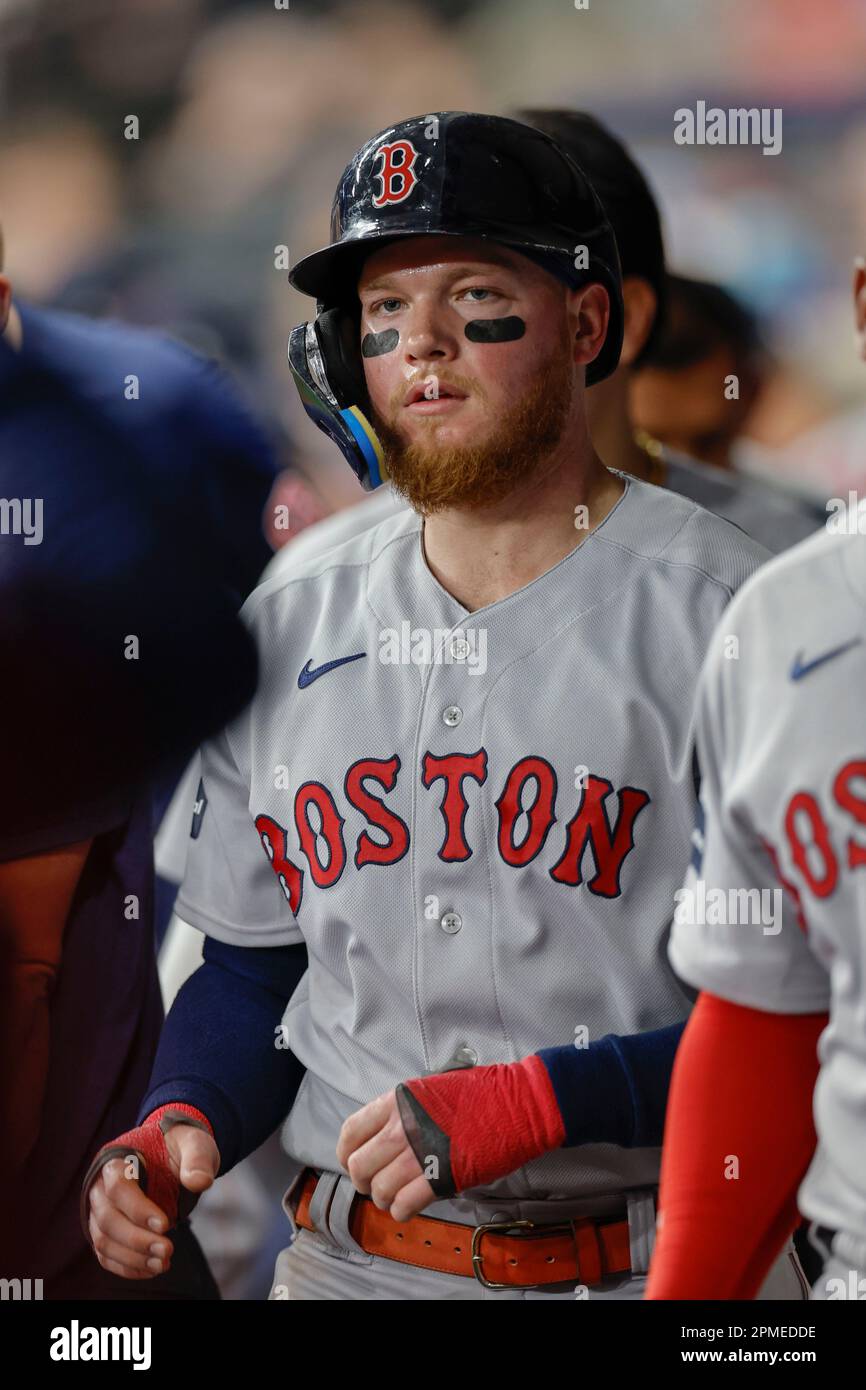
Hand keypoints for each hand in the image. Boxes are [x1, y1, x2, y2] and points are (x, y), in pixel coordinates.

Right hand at [84, 1106, 218, 1280]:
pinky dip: (126, 1266)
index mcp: (117, 1159)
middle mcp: (100, 1185)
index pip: (118, 1188)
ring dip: (132, 1257)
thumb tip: (200, 1181)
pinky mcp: (104, 1229)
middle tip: (168, 1250)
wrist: (172, 1152)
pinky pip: (106, 1253)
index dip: (138, 1210)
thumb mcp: (194, 1143)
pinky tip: (150, 1269)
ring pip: (104, 1240)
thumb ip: (197, 1158)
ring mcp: (99, 1209)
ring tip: (163, 1263)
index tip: (165, 1225)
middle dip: (137, 1240)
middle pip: (108, 1219)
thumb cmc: (180, 1145)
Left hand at [338, 1057, 564, 1221]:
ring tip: (398, 1197)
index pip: (350, 1133)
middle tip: (379, 1184)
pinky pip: (404, 1205)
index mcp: (395, 1103)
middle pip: (360, 1167)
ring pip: (380, 1191)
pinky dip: (403, 1211)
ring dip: (386, 1199)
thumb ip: (403, 1113)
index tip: (353, 1162)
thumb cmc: (479, 1095)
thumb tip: (383, 1136)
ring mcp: (418, 1154)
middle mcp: (400, 1128)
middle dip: (365, 1181)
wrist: (515, 1104)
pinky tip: (411, 1206)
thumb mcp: (429, 1091)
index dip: (346, 1154)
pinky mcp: (439, 1178)